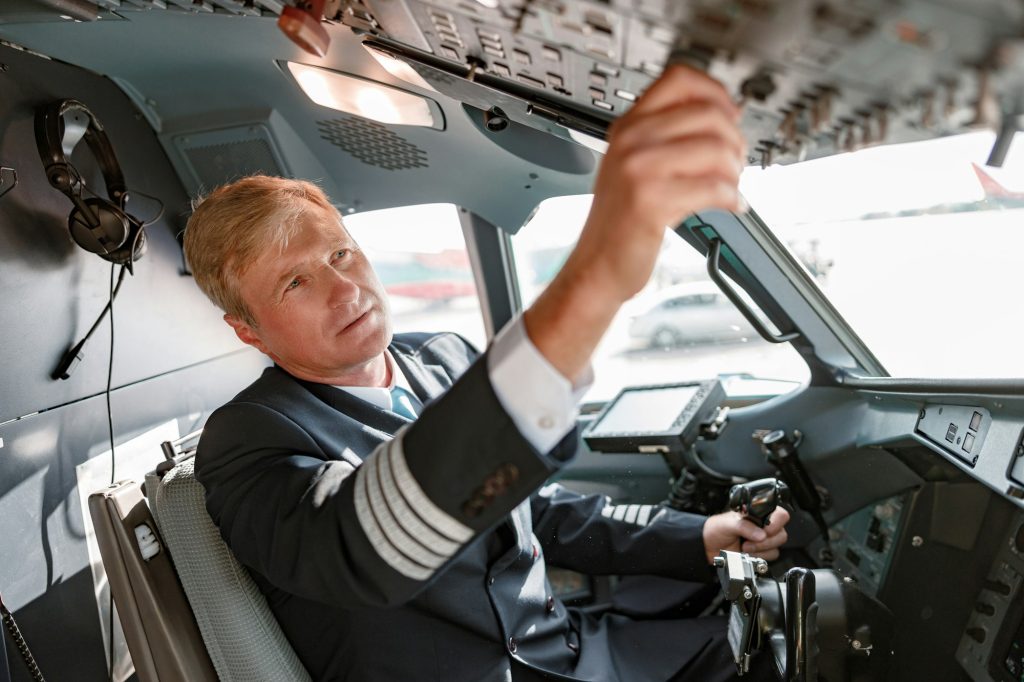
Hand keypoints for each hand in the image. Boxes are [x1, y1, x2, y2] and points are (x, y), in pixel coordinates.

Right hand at [524, 65, 746, 383]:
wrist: (597, 266)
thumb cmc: (621, 222)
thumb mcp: (634, 166)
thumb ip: (668, 137)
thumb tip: (725, 117)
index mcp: (628, 126)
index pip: (680, 79)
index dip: (716, 92)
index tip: (730, 114)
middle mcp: (631, 141)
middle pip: (709, 113)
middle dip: (735, 139)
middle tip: (736, 162)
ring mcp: (638, 169)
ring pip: (717, 149)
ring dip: (736, 172)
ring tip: (730, 188)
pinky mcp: (651, 201)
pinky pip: (714, 187)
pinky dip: (732, 199)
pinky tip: (730, 206)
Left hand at [702, 507, 789, 564]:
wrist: (708, 547)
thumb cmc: (715, 530)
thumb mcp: (727, 524)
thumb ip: (744, 526)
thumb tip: (761, 534)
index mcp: (757, 514)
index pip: (780, 515)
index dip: (776, 524)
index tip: (764, 531)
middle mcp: (763, 526)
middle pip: (781, 533)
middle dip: (765, 541)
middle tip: (748, 542)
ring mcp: (763, 539)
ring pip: (776, 546)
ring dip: (760, 549)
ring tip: (745, 547)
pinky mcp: (761, 552)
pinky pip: (771, 556)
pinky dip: (760, 557)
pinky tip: (748, 554)